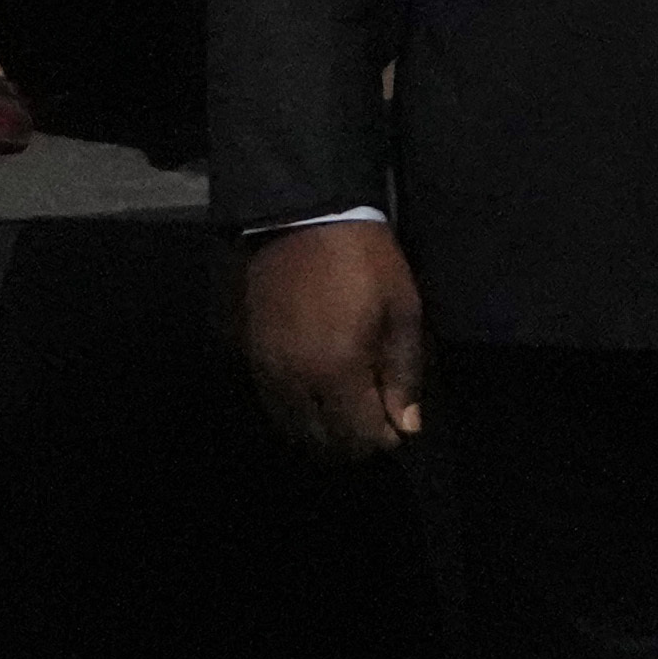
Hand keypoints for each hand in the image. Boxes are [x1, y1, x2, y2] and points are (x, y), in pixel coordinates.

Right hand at [234, 217, 426, 459]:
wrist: (303, 216)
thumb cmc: (364, 261)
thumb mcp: (401, 311)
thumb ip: (404, 374)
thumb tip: (405, 426)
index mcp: (339, 371)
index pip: (361, 437)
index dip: (385, 440)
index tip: (397, 426)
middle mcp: (298, 380)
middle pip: (324, 442)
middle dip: (352, 443)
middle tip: (372, 422)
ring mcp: (269, 370)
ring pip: (293, 428)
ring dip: (321, 432)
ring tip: (343, 413)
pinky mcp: (252, 355)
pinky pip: (272, 404)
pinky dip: (295, 412)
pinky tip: (313, 395)